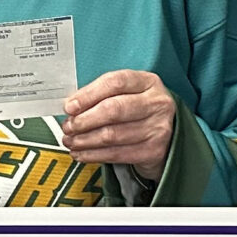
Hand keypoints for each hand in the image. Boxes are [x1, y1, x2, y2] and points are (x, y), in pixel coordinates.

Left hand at [59, 70, 175, 173]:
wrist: (168, 136)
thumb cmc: (139, 111)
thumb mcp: (126, 94)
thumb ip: (101, 96)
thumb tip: (71, 107)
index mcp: (148, 82)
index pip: (115, 83)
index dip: (88, 95)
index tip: (69, 106)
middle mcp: (157, 103)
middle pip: (113, 110)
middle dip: (84, 120)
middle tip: (68, 126)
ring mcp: (158, 128)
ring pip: (111, 135)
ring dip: (84, 140)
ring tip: (71, 141)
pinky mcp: (153, 151)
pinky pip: (116, 154)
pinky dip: (93, 155)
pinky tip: (81, 153)